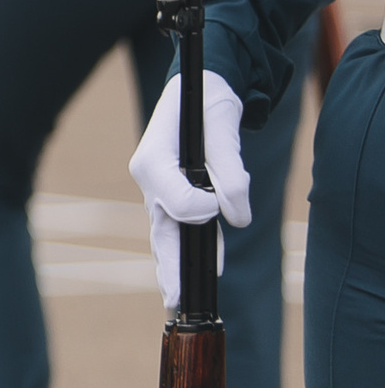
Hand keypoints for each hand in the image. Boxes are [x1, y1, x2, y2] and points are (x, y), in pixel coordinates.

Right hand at [130, 72, 250, 306]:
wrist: (201, 88)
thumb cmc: (209, 102)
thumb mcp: (223, 126)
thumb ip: (231, 173)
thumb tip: (237, 218)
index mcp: (152, 160)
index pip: (176, 201)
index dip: (202, 210)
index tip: (222, 208)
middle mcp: (150, 179)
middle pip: (161, 229)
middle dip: (170, 266)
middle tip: (176, 299)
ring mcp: (159, 189)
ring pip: (167, 234)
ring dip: (176, 266)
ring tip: (179, 298)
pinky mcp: (173, 194)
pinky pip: (181, 227)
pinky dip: (192, 249)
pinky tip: (205, 269)